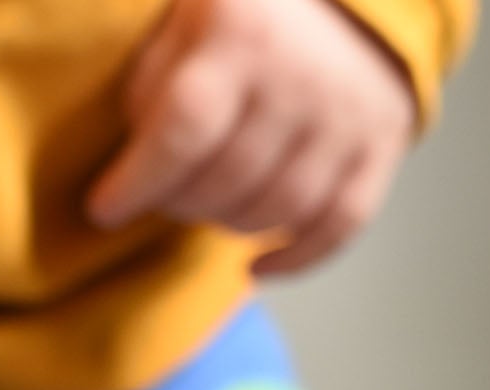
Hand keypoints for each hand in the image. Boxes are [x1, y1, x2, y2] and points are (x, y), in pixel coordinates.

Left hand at [88, 0, 415, 274]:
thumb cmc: (234, 22)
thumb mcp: (177, 32)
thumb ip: (149, 98)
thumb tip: (135, 184)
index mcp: (242, 32)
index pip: (182, 132)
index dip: (137, 184)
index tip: (104, 211)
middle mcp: (302, 71)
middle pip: (225, 181)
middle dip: (177, 204)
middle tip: (161, 196)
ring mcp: (350, 108)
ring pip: (274, 210)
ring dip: (225, 225)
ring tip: (205, 205)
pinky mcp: (384, 138)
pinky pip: (339, 224)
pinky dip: (294, 258)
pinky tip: (255, 266)